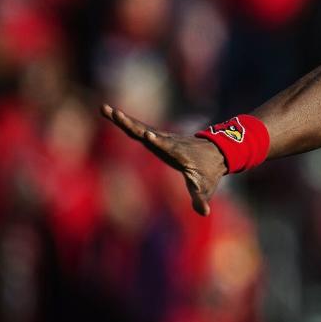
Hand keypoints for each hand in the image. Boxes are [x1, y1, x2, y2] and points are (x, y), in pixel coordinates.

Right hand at [100, 104, 227, 215]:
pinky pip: (138, 128)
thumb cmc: (208, 172)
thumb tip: (205, 213)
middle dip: (131, 124)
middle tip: (115, 113)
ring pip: (139, 127)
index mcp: (178, 153)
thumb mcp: (205, 186)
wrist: (216, 152)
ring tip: (104, 108)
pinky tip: (111, 113)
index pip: (166, 147)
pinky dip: (125, 121)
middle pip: (146, 131)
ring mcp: (162, 137)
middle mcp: (168, 142)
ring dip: (122, 119)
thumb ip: (201, 199)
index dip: (157, 142)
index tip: (147, 134)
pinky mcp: (157, 136)